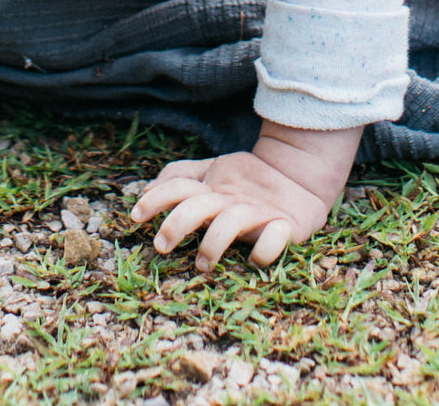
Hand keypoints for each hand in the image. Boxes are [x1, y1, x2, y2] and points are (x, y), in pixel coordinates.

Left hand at [131, 121, 359, 270]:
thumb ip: (182, 177)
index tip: (136, 215)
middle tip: (161, 245)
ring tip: (202, 265)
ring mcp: (258, 212)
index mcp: (213, 186)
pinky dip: (264, 250)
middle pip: (199, 205)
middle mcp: (232, 199)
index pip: (179, 186)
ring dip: (213, 244)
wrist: (302, 175)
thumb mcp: (213, 172)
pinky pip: (275, 238)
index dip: (156, 198)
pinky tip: (253, 261)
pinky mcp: (285, 225)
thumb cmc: (247, 181)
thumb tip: (147, 188)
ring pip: (231, 224)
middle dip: (177, 223)